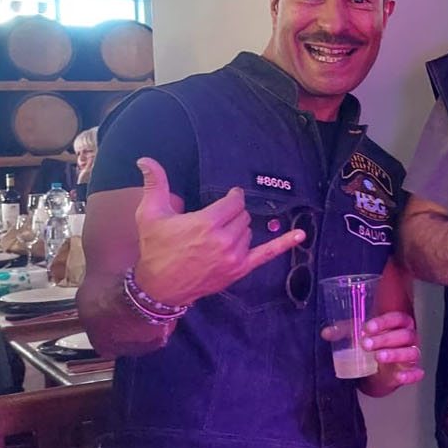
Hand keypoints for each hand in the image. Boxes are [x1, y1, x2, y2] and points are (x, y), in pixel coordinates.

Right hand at [132, 157, 305, 307]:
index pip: (234, 202)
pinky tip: (301, 235)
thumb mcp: (151, 214)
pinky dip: (284, 244)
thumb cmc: (155, 248)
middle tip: (216, 221)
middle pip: (243, 216)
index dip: (231, 198)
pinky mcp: (240, 269)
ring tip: (218, 237)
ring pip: (249, 231)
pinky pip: (267, 254)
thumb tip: (145, 159)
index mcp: (206, 223)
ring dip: (239, 230)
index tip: (228, 198)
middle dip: (232, 215)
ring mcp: (234, 256)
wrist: (159, 287)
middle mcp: (224, 239)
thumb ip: (155, 184)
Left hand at [321, 310, 423, 396]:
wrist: (380, 369)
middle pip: (404, 335)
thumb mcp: (359, 335)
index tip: (367, 328)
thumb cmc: (374, 344)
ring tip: (378, 357)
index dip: (384, 322)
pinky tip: (399, 376)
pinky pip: (416, 373)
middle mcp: (409, 338)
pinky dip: (410, 375)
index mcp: (399, 324)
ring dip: (395, 354)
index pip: (397, 318)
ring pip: (411, 352)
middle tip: (366, 344)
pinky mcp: (411, 371)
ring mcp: (411, 354)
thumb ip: (345, 331)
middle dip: (385, 339)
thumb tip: (326, 333)